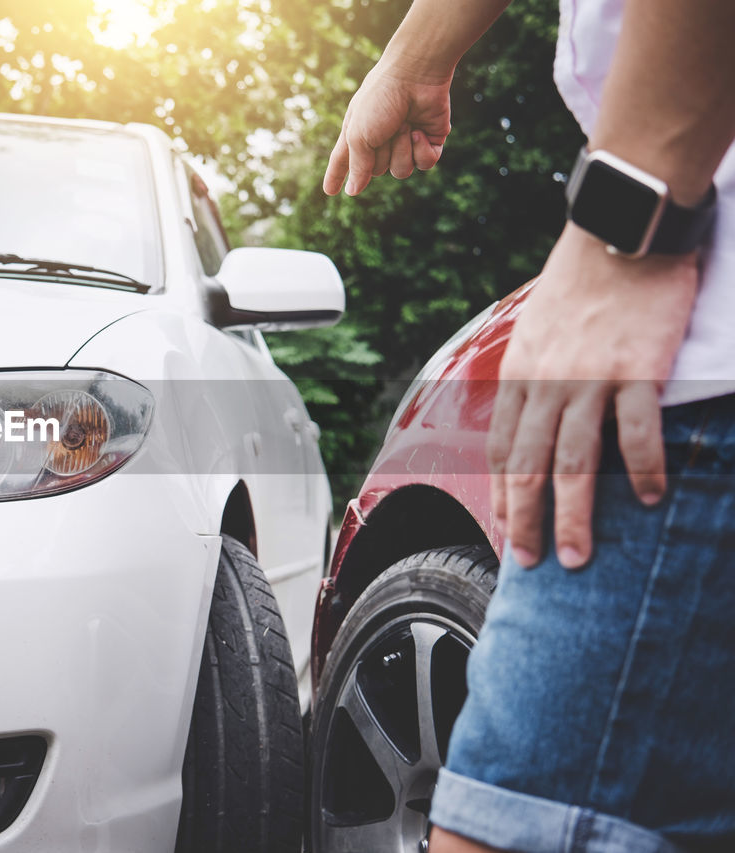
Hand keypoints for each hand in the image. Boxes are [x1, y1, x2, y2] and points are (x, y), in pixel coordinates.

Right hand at [323, 60, 452, 195]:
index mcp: (358, 134)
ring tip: (405, 126)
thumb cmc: (380, 100)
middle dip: (382, 153)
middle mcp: (381, 140)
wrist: (415, 75)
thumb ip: (357, 165)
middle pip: (377, 171)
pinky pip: (424, 164)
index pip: (344, 161)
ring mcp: (406, 141)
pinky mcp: (429, 140)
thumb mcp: (358, 134)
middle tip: (387, 127)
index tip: (330, 191)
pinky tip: (420, 130)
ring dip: (402, 151)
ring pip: (402, 171)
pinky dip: (422, 150)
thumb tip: (353, 191)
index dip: (337, 176)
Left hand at [488, 225, 697, 568]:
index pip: (501, 447)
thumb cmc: (585, 277)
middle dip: (526, 522)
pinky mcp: (636, 368)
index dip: (501, 494)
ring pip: (572, 462)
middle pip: (527, 466)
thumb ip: (535, 373)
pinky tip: (652, 499)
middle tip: (530, 565)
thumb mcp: (538, 327)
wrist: (622, 229)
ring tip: (579, 557)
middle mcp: (546, 381)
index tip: (504, 530)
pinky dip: (644, 469)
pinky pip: (636, 431)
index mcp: (520, 372)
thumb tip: (535, 416)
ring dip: (575, 515)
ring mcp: (590, 377)